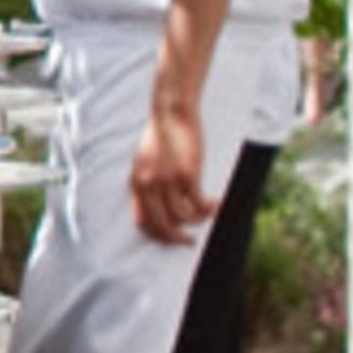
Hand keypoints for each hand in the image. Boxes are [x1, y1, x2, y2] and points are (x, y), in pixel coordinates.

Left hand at [131, 108, 216, 241]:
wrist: (171, 112)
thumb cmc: (161, 134)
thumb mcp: (143, 161)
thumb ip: (145, 182)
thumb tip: (154, 205)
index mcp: (136, 183)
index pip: (142, 222)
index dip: (157, 235)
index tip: (171, 235)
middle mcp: (148, 186)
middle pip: (162, 227)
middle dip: (177, 239)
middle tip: (190, 241)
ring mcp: (167, 182)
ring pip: (183, 219)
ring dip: (199, 220)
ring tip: (208, 211)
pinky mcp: (187, 176)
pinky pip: (198, 205)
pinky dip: (208, 209)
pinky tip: (215, 203)